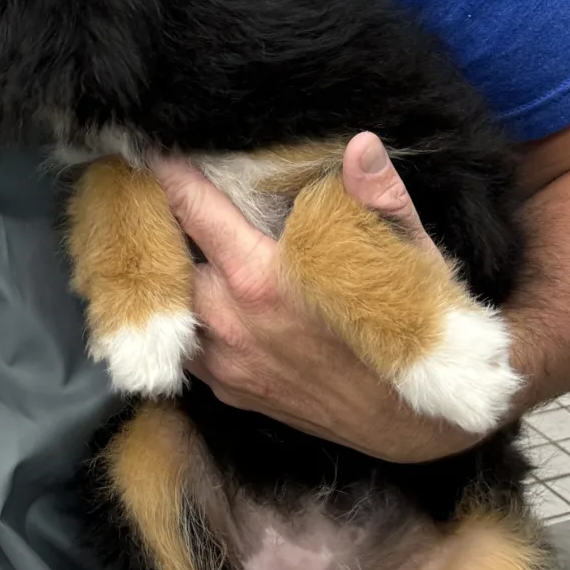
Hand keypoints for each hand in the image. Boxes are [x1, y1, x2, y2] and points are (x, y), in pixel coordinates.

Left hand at [151, 136, 484, 463]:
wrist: (418, 425)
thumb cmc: (414, 335)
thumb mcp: (409, 256)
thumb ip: (377, 196)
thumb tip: (360, 143)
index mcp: (263, 280)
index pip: (193, 209)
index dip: (169, 172)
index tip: (151, 147)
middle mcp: (231, 323)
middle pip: (169, 257)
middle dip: (164, 222)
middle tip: (162, 191)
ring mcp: (226, 364)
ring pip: (172, 304)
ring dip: (175, 272)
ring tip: (179, 239)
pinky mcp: (231, 392)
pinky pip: (190, 344)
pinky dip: (191, 315)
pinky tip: (206, 293)